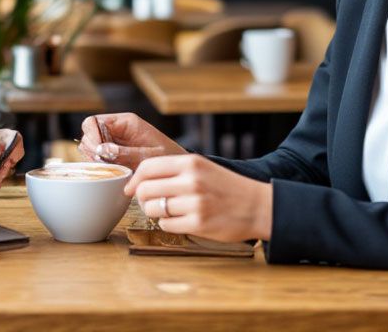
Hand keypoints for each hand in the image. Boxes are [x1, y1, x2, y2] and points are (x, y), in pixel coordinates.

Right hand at [77, 113, 183, 168]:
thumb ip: (125, 153)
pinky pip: (98, 158)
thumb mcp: (149, 155)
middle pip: (88, 134)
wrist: (178, 167)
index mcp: (125, 122)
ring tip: (112, 168)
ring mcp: (114, 142)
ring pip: (90, 147)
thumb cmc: (168, 157)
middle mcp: (117, 129)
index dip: (91, 136)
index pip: (93, 122)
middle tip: (105, 164)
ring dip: (95, 159)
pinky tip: (113, 172)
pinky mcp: (114, 155)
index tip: (98, 153)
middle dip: (92, 150)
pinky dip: (100, 165)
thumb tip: (101, 151)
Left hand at [124, 154, 272, 243]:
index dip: (134, 179)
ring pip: (152, 209)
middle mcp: (191, 181)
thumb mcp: (202, 167)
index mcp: (190, 163)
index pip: (147, 167)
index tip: (130, 188)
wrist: (257, 206)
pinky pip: (166, 225)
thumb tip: (138, 179)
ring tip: (167, 211)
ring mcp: (195, 204)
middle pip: (144, 190)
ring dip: (154, 212)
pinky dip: (167, 224)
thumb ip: (174, 170)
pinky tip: (179, 220)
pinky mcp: (198, 224)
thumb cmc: (226, 187)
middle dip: (141, 198)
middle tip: (149, 202)